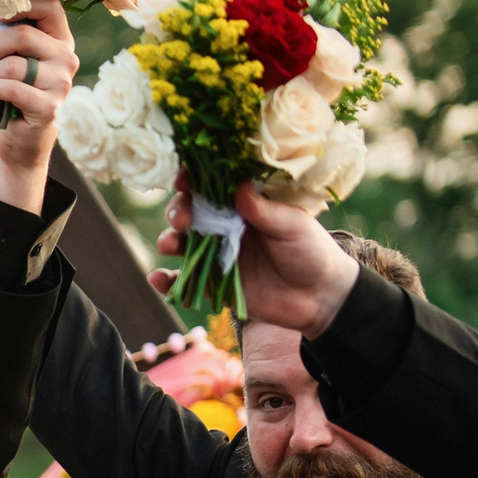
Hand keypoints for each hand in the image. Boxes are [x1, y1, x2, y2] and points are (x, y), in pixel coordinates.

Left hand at [0, 0, 79, 212]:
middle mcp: (66, 57)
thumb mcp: (14, 58)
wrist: (21, 138)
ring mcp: (61, 83)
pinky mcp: (49, 107)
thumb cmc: (13, 92)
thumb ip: (10, 35)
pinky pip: (12, 89)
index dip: (19, 5)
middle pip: (23, 34)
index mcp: (60, 39)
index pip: (49, 5)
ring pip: (14, 64)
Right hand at [149, 177, 358, 335]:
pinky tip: (157, 279)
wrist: (320, 298)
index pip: (212, 187)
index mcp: (244, 206)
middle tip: (183, 219)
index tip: (185, 179)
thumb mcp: (293, 226)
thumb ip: (264, 210)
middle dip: (179, 211)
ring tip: (169, 244)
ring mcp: (215, 255)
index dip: (194, 180)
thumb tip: (238, 186)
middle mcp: (224, 227)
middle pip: (190, 212)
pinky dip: (165, 281)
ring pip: (180, 243)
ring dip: (168, 240)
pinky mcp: (211, 285)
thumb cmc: (311, 252)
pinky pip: (182, 281)